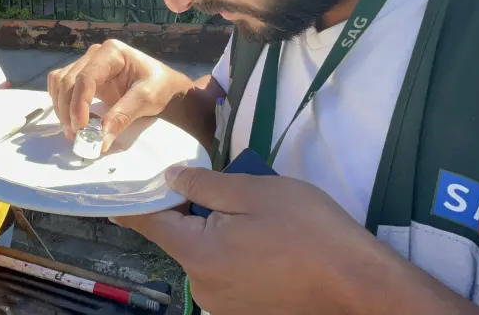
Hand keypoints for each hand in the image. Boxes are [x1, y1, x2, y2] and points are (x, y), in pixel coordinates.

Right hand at [47, 39, 186, 150]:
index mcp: (111, 52)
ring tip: (74, 132)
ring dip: (61, 109)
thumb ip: (121, 118)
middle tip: (76, 136)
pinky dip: (62, 104)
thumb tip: (100, 141)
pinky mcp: (84, 77)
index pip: (85, 78)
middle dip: (67, 110)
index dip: (78, 104)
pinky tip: (74, 120)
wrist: (164, 88)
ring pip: (60, 84)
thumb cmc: (159, 88)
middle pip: (67, 81)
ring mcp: (87, 64)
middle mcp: (94, 55)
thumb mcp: (145, 100)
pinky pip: (61, 87)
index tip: (81, 129)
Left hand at [115, 166, 478, 314]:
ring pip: (206, 257)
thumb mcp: (255, 191)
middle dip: (193, 212)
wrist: (362, 286)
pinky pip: (227, 276)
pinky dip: (235, 256)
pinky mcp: (245, 313)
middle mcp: (201, 287)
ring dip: (217, 234)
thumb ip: (204, 184)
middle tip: (224, 189)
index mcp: (197, 253)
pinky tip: (267, 244)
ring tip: (257, 218)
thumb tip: (169, 178)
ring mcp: (224, 306)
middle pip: (181, 239)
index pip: (148, 223)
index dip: (134, 200)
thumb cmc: (310, 231)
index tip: (116, 186)